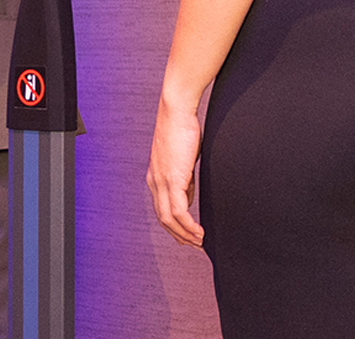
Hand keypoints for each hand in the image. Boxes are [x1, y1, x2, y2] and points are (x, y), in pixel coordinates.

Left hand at [147, 95, 206, 247]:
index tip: (186, 235)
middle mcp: (155, 181)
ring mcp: (162, 181)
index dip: (173, 225)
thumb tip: (188, 194)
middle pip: (163, 218)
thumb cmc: (183, 128)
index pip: (162, 209)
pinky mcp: (173, 179)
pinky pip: (179, 210)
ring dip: (185, 234)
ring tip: (199, 242)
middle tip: (193, 245)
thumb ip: (184, 177)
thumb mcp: (183, 158)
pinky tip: (199, 232)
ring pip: (169, 219)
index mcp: (155, 176)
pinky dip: (189, 225)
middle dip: (179, 235)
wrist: (177, 110)